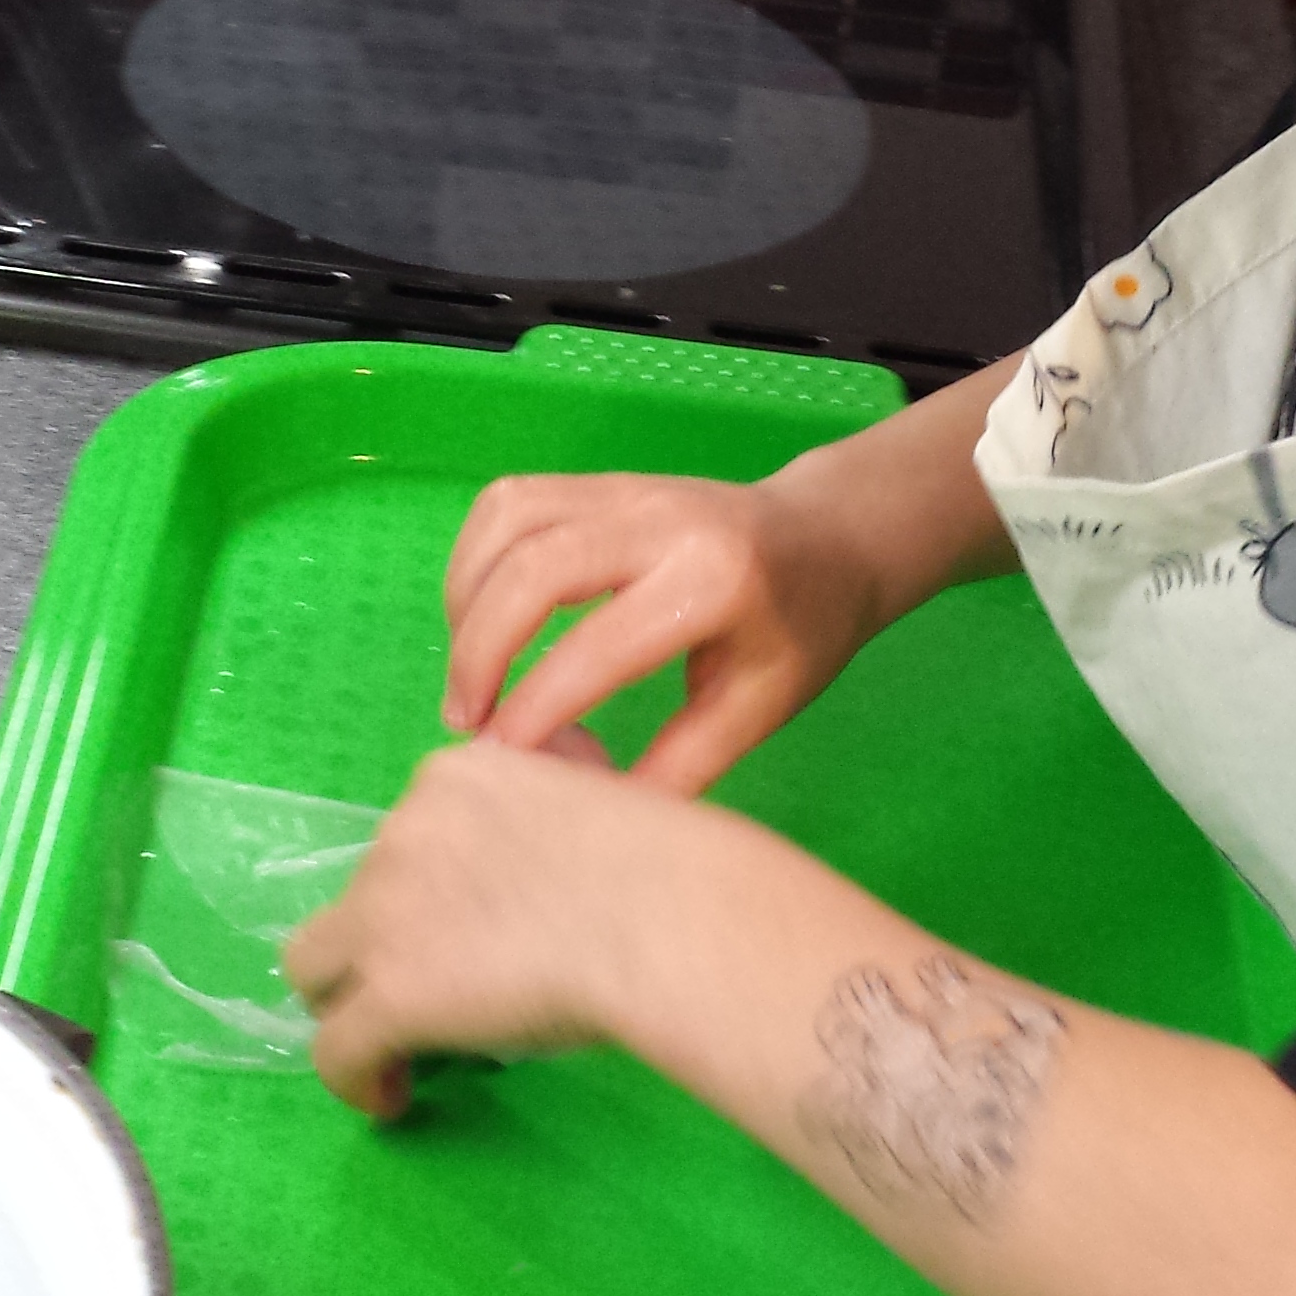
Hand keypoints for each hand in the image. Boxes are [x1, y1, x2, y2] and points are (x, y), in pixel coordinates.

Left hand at [285, 738, 749, 1118]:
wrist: (665, 917)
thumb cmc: (664, 867)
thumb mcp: (590, 803)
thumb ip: (539, 823)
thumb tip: (536, 867)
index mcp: (454, 778)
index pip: (407, 837)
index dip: (426, 892)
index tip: (460, 930)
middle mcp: (401, 832)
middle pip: (353, 899)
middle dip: (380, 944)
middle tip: (426, 987)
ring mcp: (384, 915)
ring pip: (315, 968)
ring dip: (352, 1002)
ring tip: (393, 1046)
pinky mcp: (387, 995)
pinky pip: (335, 1050)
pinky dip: (355, 1079)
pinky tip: (389, 1098)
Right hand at [440, 473, 893, 793]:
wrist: (829, 538)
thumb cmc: (799, 631)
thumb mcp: (756, 710)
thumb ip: (675, 767)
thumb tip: (582, 815)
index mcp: (714, 582)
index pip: (598, 645)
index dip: (535, 708)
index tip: (503, 762)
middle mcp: (663, 520)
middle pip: (533, 569)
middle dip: (479, 652)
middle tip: (467, 721)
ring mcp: (626, 488)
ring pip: (507, 519)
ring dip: (466, 599)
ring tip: (470, 671)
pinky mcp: (600, 481)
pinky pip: (509, 503)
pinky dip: (477, 559)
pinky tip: (483, 617)